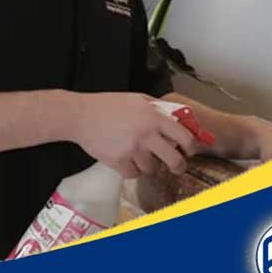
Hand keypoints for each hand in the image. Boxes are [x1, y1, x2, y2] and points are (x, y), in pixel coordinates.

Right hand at [68, 93, 200, 178]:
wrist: (79, 115)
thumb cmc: (106, 105)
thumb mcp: (136, 98)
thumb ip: (158, 108)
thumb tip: (178, 117)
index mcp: (153, 117)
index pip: (185, 137)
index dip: (192, 147)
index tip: (190, 151)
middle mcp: (146, 134)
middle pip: (175, 160)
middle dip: (178, 166)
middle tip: (175, 167)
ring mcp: (132, 149)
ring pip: (152, 169)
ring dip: (147, 165)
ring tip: (137, 156)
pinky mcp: (118, 161)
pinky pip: (133, 174)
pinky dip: (130, 170)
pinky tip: (124, 160)